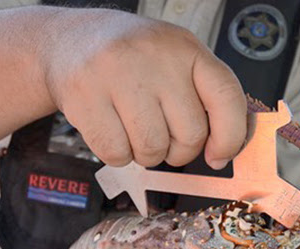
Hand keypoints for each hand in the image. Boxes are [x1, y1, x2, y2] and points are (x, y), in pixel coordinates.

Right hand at [42, 9, 246, 169]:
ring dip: (146, 154)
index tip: (218, 156)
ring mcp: (117, 74)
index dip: (230, 136)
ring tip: (134, 128)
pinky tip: (112, 129)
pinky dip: (118, 154)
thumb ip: (204, 98)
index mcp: (186, 48)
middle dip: (178, 150)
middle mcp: (154, 57)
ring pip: (152, 150)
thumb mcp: (175, 61)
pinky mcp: (84, 96)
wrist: (69, 42)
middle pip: (189, 135)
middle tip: (162, 135)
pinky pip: (117, 154)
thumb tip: (223, 153)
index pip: (226, 97)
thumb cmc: (132, 60)